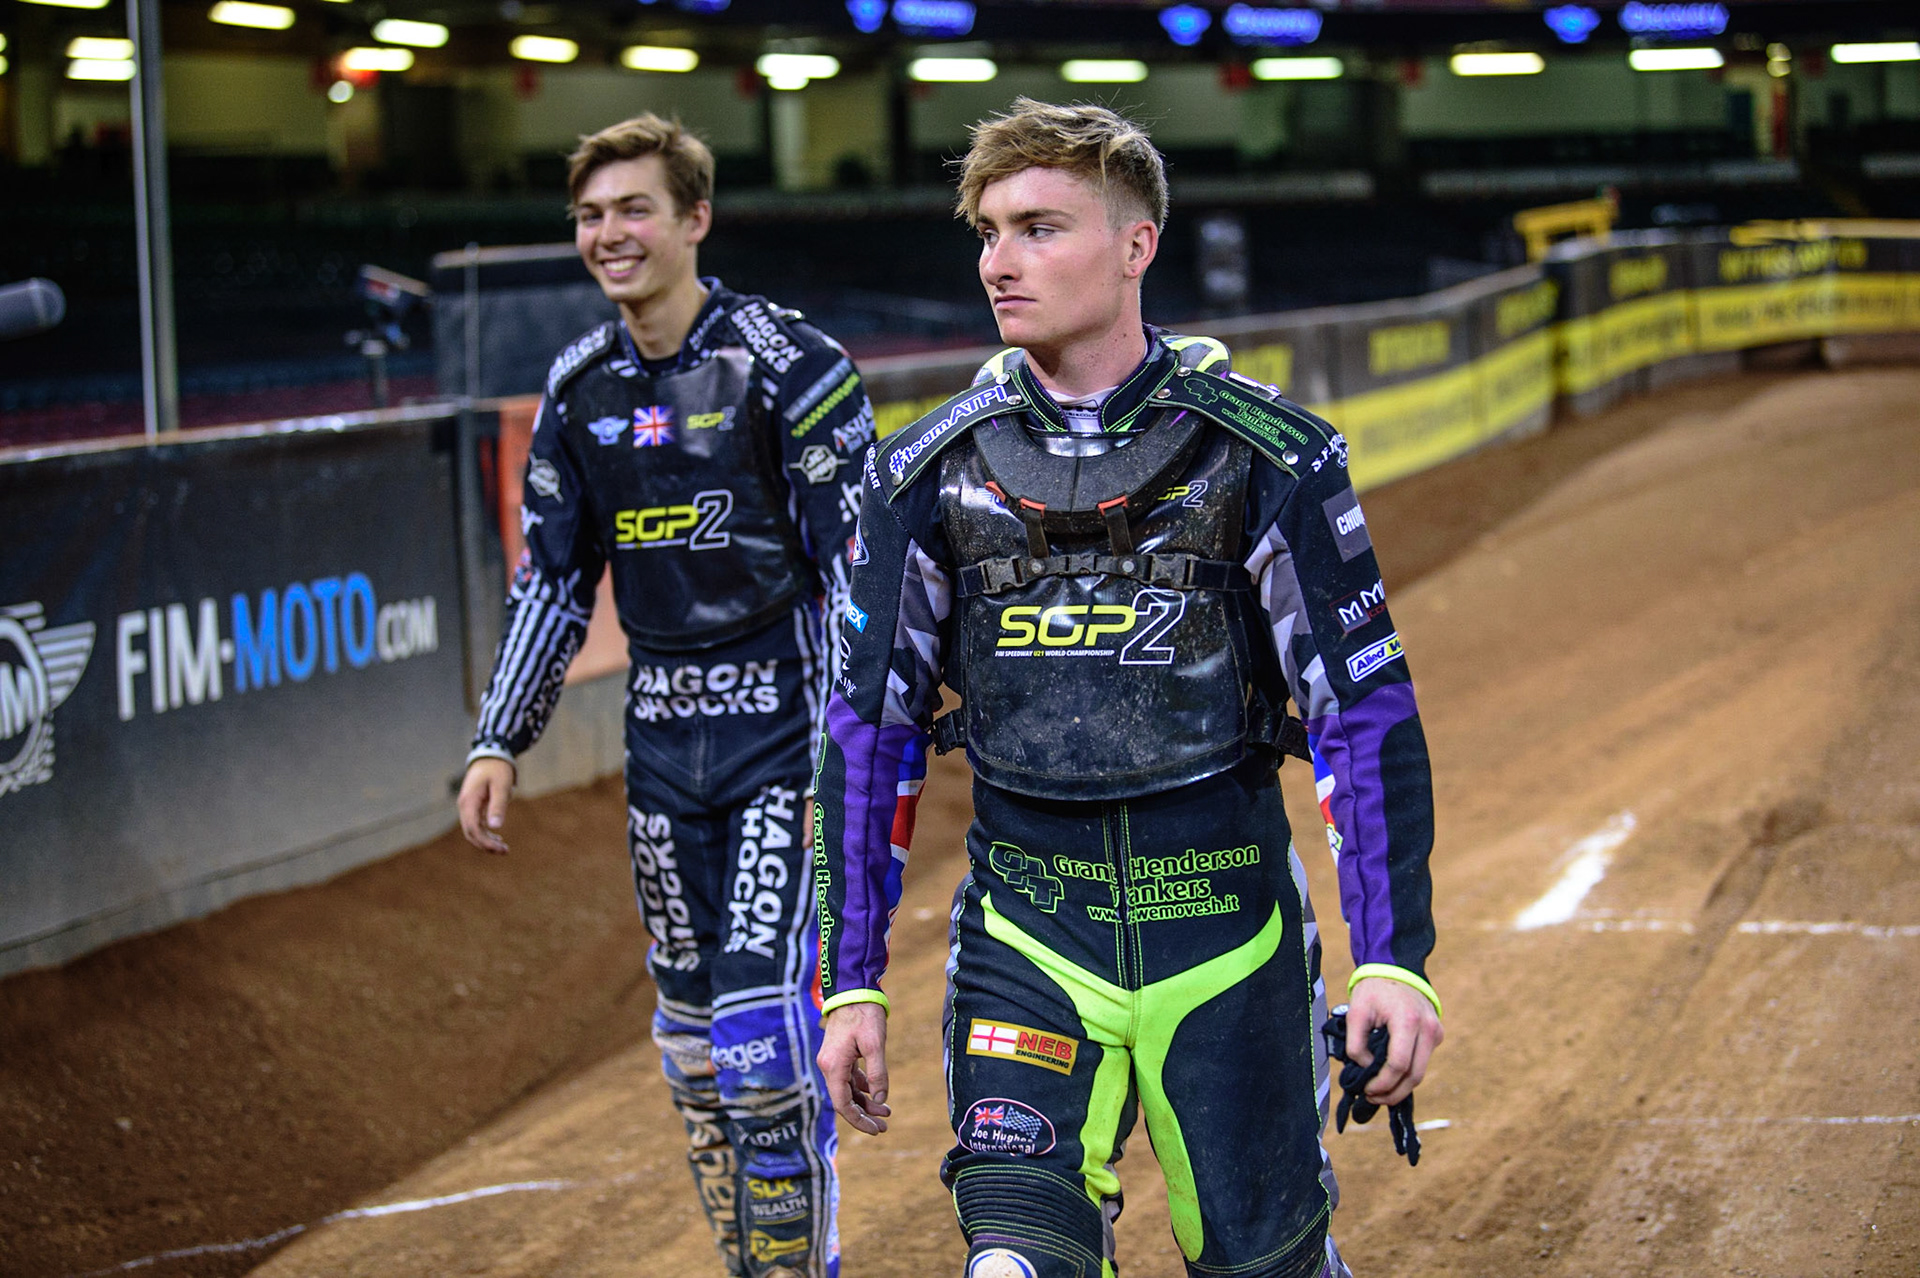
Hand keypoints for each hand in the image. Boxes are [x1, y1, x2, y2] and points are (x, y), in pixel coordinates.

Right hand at [457, 757, 514, 853]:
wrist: (490, 754)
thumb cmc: (497, 769)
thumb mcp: (501, 786)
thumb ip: (498, 805)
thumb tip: (495, 827)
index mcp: (469, 802)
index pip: (472, 829)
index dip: (485, 842)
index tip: (500, 848)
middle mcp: (465, 806)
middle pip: (470, 833)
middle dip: (486, 845)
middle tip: (505, 851)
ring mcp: (467, 806)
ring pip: (472, 830)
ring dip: (485, 841)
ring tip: (503, 848)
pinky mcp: (473, 806)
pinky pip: (476, 824)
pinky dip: (485, 833)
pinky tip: (497, 838)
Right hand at [818, 1002, 890, 1134]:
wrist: (853, 989)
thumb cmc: (864, 1015)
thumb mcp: (875, 1045)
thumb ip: (877, 1074)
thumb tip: (880, 1099)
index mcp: (833, 1066)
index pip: (842, 1104)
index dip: (858, 1121)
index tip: (876, 1130)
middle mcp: (828, 1066)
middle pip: (844, 1100)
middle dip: (864, 1115)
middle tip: (885, 1126)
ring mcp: (833, 1060)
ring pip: (848, 1090)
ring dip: (865, 1102)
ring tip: (887, 1112)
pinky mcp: (839, 1054)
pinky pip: (849, 1078)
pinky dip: (862, 1088)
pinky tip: (876, 1093)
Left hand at [1346, 977, 1442, 1106]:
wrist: (1397, 968)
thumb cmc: (1374, 989)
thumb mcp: (1356, 1012)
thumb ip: (1356, 1044)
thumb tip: (1366, 1069)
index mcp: (1408, 1020)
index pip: (1399, 1064)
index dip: (1382, 1083)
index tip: (1365, 1089)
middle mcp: (1428, 1029)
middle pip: (1414, 1075)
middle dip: (1393, 1093)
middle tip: (1372, 1098)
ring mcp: (1435, 1033)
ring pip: (1421, 1073)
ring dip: (1400, 1088)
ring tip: (1379, 1094)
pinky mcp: (1436, 1035)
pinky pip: (1422, 1062)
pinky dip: (1406, 1075)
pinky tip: (1390, 1080)